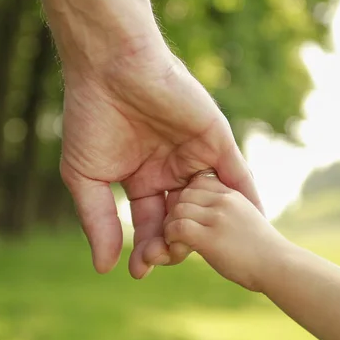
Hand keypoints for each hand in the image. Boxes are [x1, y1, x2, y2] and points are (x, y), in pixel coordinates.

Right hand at [60, 40, 262, 278]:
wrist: (110, 68)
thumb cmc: (91, 118)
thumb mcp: (87, 177)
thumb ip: (99, 221)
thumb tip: (104, 267)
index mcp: (141, 178)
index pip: (150, 222)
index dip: (146, 247)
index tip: (139, 271)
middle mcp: (170, 169)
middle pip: (181, 217)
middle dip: (174, 242)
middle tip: (166, 260)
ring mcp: (194, 155)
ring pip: (210, 201)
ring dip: (212, 228)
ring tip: (218, 255)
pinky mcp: (216, 139)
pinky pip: (237, 174)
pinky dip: (246, 198)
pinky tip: (252, 224)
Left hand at [164, 172, 284, 290]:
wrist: (280, 267)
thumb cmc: (263, 250)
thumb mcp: (246, 218)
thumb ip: (226, 211)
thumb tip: (204, 217)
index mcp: (232, 194)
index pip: (197, 182)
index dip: (188, 199)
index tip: (191, 217)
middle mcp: (224, 201)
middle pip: (184, 194)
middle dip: (176, 212)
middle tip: (179, 232)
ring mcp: (218, 217)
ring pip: (178, 210)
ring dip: (171, 227)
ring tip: (178, 242)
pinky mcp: (210, 237)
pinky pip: (178, 228)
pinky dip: (172, 238)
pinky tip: (179, 249)